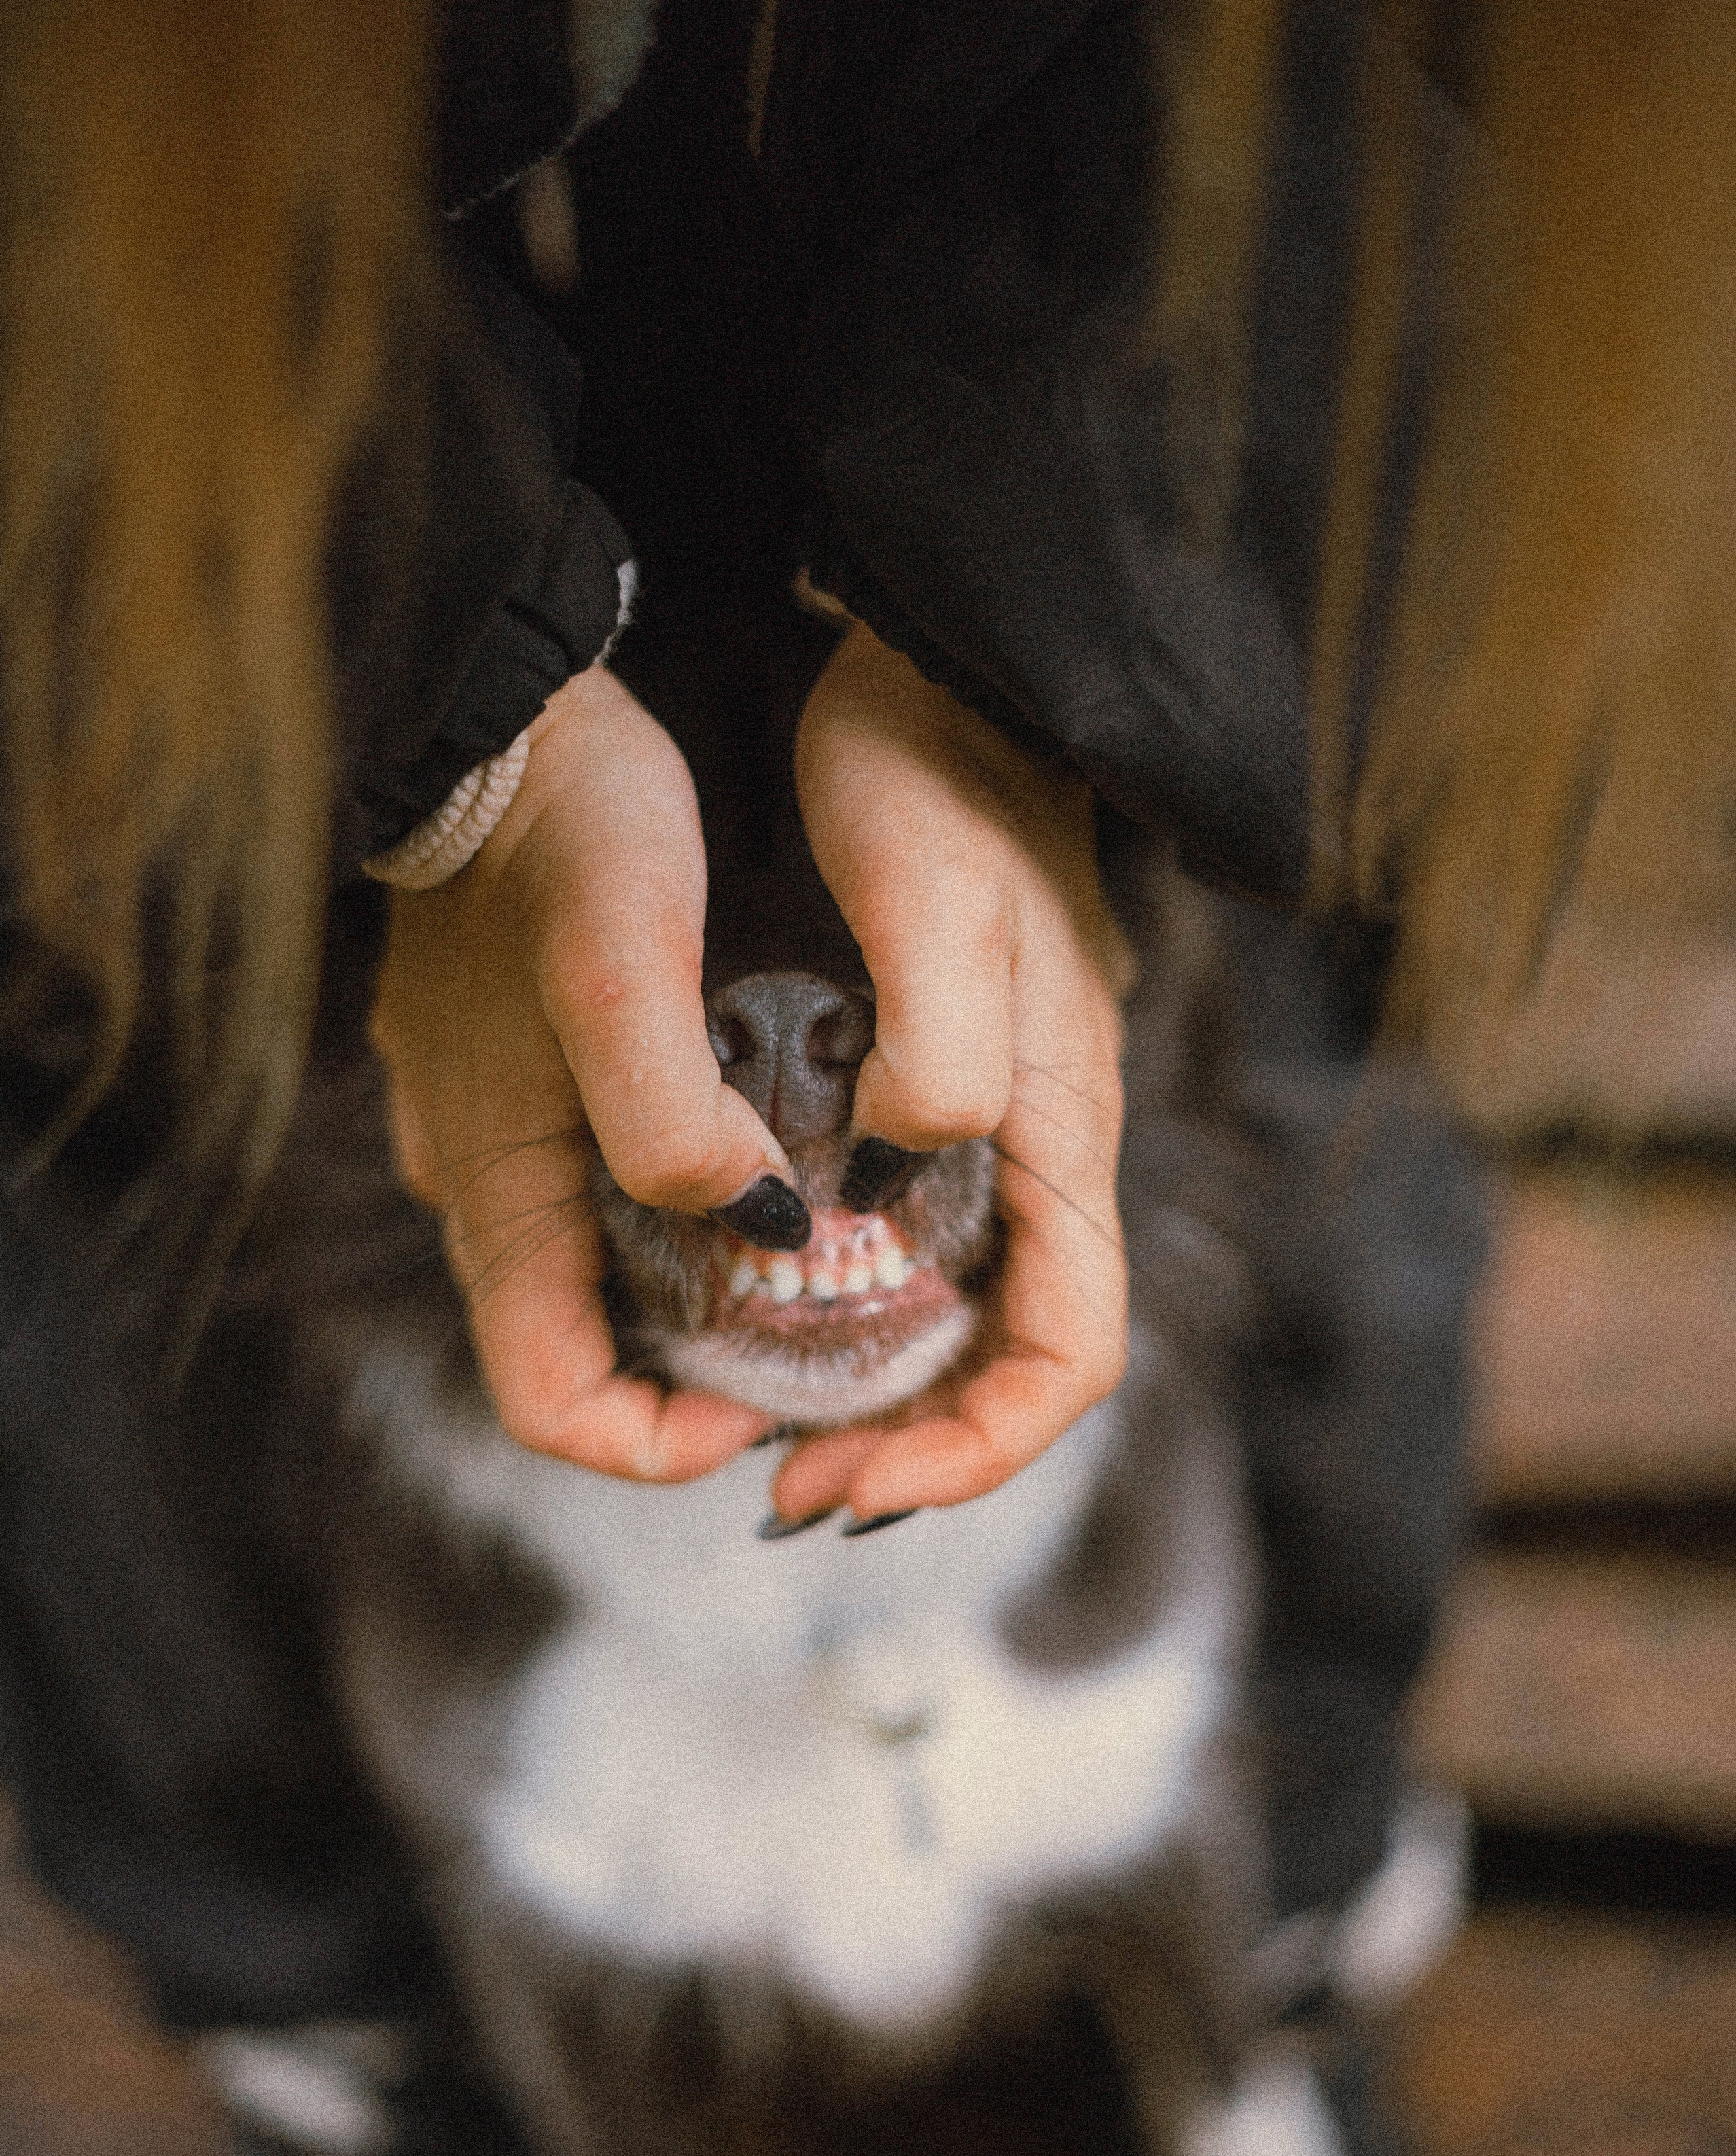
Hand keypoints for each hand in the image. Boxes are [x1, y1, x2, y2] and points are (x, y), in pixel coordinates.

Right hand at [370, 660, 783, 1478]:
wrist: (506, 714)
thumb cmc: (561, 832)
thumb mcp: (623, 972)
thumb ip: (670, 1126)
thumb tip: (754, 1226)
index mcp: (498, 1192)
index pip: (552, 1403)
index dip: (658, 1441)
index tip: (765, 1405)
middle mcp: (486, 1187)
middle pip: (588, 1352)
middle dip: (703, 1378)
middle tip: (829, 1338)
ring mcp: (502, 1136)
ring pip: (603, 1276)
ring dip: (705, 1298)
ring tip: (823, 1255)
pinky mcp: (530, 1085)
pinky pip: (604, 1198)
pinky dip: (689, 1217)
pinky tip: (771, 1164)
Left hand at [775, 621, 1130, 1521]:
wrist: (933, 663)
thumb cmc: (938, 774)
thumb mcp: (938, 911)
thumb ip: (935, 1069)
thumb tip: (883, 1199)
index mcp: (1059, 1130)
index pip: (1070, 1352)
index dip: (980, 1447)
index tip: (857, 1478)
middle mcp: (1037, 1145)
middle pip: (1010, 1358)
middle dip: (911, 1445)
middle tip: (783, 1485)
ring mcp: (992, 1120)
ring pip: (961, 1312)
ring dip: (877, 1395)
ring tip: (764, 1432)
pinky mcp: (934, 1083)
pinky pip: (916, 1244)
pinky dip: (853, 1312)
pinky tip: (764, 1312)